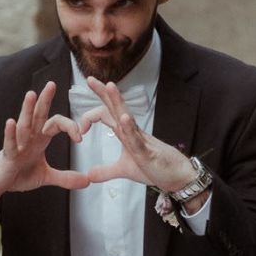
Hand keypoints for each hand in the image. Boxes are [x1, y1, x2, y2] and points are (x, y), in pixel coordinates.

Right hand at [0, 81, 87, 219]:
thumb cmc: (18, 174)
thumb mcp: (45, 176)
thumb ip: (65, 177)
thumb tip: (87, 181)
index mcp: (38, 139)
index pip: (55, 124)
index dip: (69, 127)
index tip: (80, 138)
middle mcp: (28, 138)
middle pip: (38, 115)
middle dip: (44, 100)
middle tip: (52, 84)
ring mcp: (16, 145)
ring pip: (24, 125)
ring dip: (27, 110)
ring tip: (31, 95)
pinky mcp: (7, 157)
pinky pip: (9, 143)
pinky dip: (10, 133)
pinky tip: (11, 122)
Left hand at [75, 77, 203, 207]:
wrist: (176, 176)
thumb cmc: (154, 168)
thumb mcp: (125, 170)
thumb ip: (106, 170)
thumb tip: (89, 175)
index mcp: (125, 132)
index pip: (107, 114)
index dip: (90, 117)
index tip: (78, 129)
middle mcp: (132, 131)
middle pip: (116, 107)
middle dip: (103, 92)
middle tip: (90, 79)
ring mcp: (140, 139)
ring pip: (127, 115)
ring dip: (118, 101)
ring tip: (110, 85)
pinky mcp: (147, 151)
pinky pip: (137, 138)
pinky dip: (130, 128)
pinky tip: (123, 118)